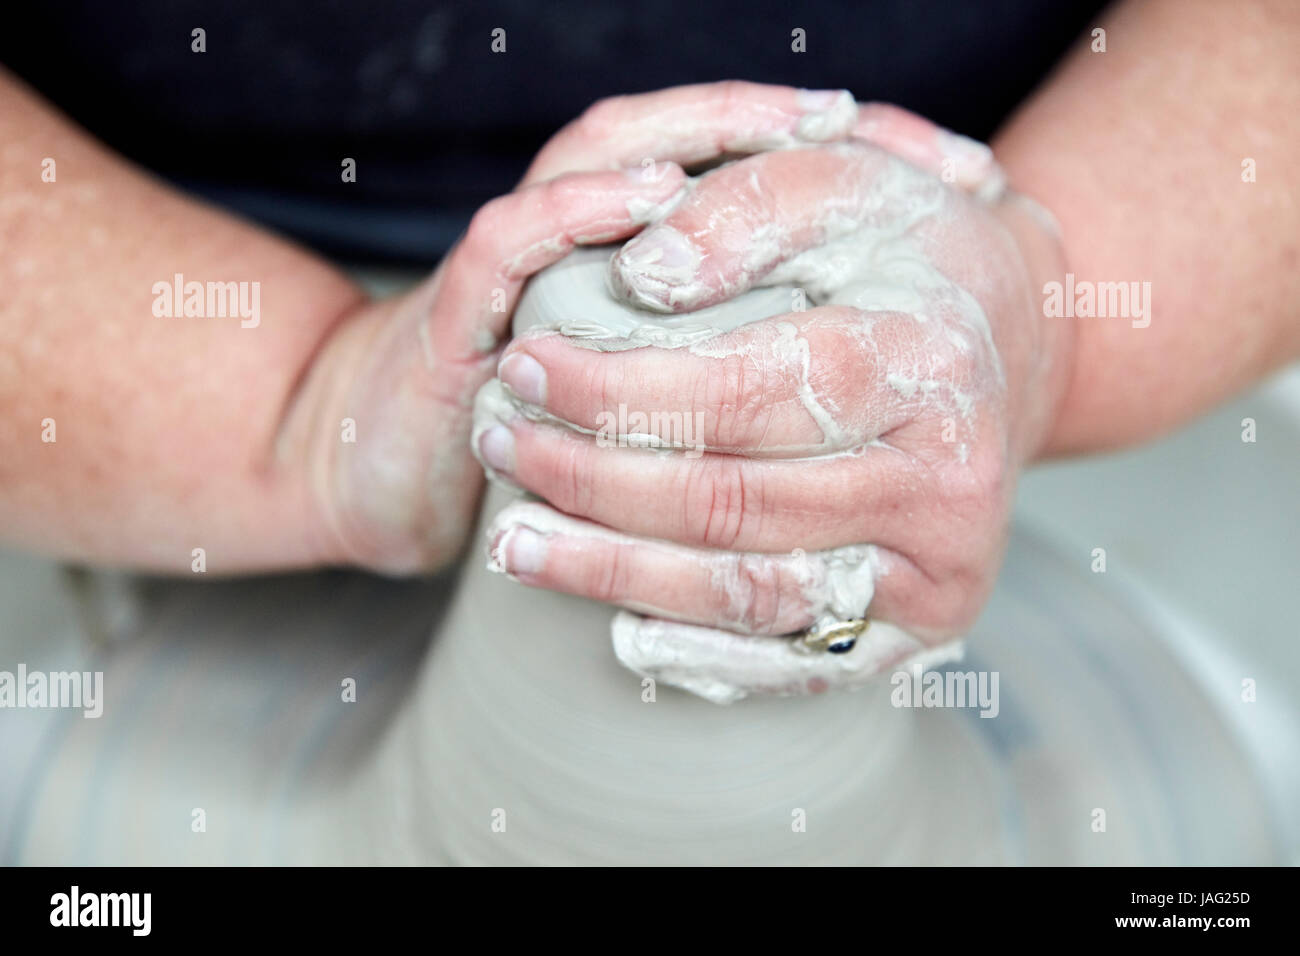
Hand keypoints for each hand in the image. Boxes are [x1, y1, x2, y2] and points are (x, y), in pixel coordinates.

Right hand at [278, 82, 872, 573]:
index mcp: (629, 260)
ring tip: (792, 127)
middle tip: (878, 123)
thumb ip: (741, 373)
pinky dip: (572, 215)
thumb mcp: (663, 401)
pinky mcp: (455, 313)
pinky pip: (508, 245)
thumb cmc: (542, 434)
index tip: (955, 175)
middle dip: (783, 126)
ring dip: (693, 140)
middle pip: (680, 142)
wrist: (394, 473)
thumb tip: (873, 378)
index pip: (737, 173)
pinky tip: (643, 202)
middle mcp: (578, 244)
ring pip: (600, 164)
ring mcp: (518, 268)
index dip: (841, 162)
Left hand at [477, 118, 1073, 700]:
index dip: (616, 390)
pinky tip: (616, 625)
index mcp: (930, 367)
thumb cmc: (911, 258)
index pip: (745, 393)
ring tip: (514, 543)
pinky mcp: (920, 623)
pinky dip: (699, 653)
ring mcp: (939, 569)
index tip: (525, 367)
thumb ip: (743, 209)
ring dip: (615, 575)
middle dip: (589, 479)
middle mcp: (948, 484)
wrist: (1009, 344)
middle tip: (498, 445)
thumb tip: (642, 278)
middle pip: (732, 504)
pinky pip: (795, 659)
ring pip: (747, 594)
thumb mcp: (843, 183)